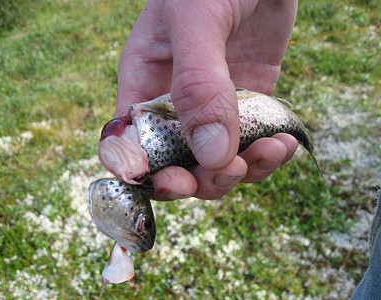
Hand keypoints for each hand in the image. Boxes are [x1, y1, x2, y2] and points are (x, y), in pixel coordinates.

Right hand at [115, 0, 298, 199]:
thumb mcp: (196, 21)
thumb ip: (198, 85)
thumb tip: (212, 155)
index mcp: (145, 84)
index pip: (129, 144)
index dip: (143, 174)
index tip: (174, 182)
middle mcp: (175, 104)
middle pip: (174, 166)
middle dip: (200, 181)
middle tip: (227, 172)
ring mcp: (213, 108)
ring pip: (215, 164)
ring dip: (240, 172)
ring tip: (269, 151)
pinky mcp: (248, 107)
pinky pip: (250, 147)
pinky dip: (267, 156)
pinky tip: (283, 143)